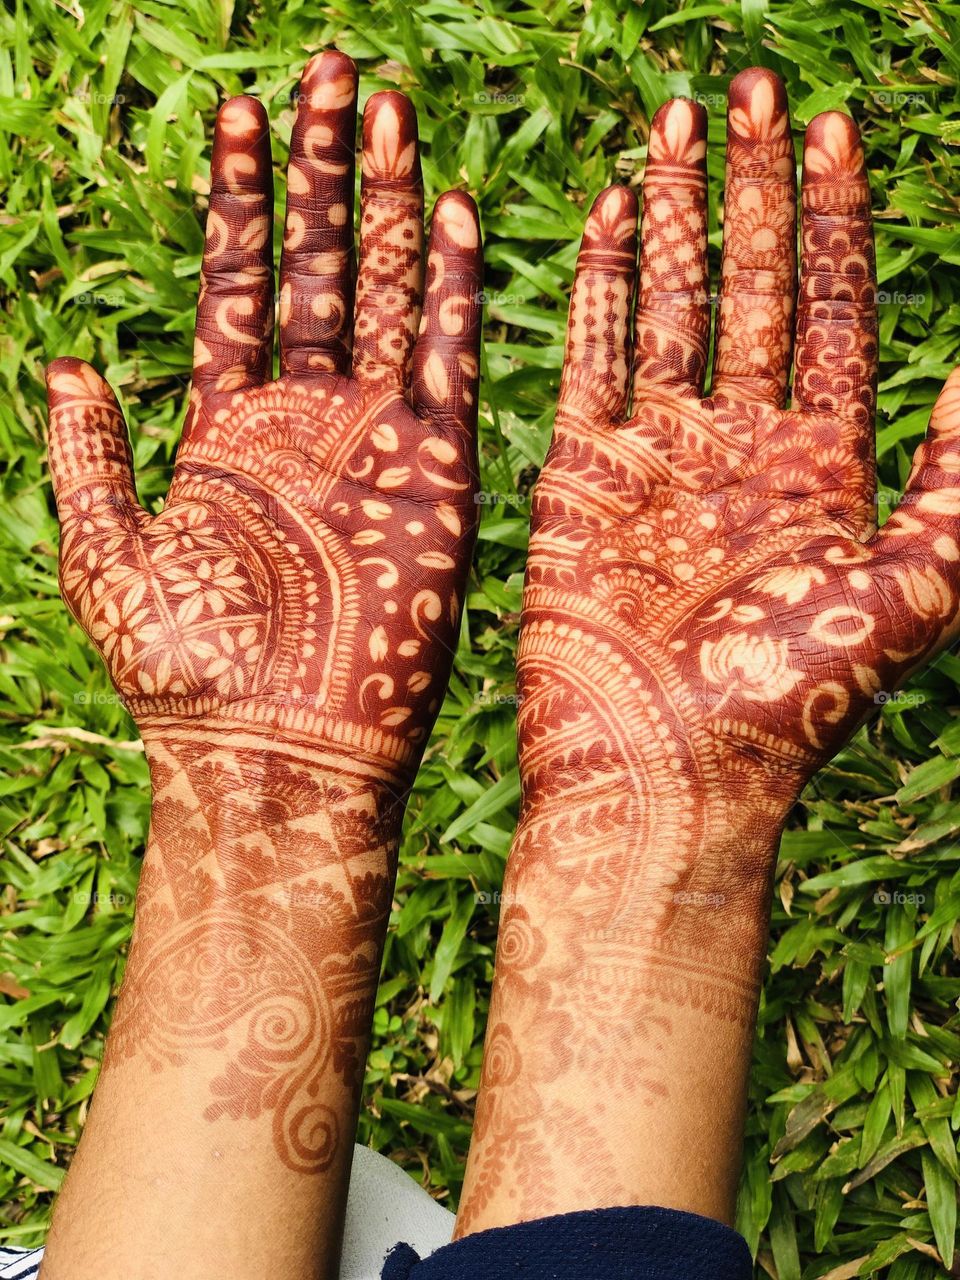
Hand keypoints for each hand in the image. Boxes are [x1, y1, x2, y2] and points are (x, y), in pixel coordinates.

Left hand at [47, 50, 481, 778]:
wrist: (277, 749)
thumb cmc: (186, 673)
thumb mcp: (106, 557)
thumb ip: (91, 457)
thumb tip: (67, 363)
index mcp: (230, 430)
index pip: (240, 286)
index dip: (242, 199)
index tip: (244, 108)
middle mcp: (308, 421)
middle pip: (318, 269)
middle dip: (323, 172)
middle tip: (333, 74)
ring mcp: (375, 441)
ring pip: (387, 296)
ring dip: (390, 206)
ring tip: (390, 112)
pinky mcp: (435, 475)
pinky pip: (451, 363)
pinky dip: (456, 290)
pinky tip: (457, 211)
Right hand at [458, 68, 959, 1231]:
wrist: (662, 775)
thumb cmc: (786, 706)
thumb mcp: (910, 591)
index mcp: (817, 464)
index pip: (829, 312)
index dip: (834, 222)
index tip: (836, 128)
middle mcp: (737, 444)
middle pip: (749, 288)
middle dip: (755, 189)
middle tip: (753, 88)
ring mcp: (655, 455)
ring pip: (668, 308)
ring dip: (676, 216)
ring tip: (677, 122)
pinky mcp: (580, 475)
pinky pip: (590, 360)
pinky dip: (600, 288)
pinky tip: (610, 214)